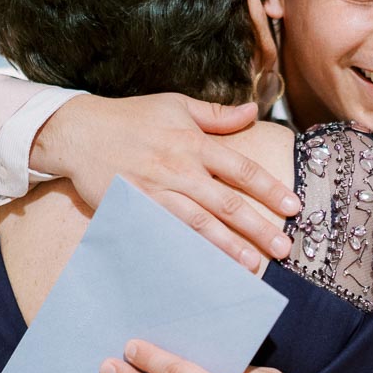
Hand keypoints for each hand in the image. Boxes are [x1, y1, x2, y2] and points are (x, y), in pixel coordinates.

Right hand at [31, 93, 298, 269]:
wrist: (79, 132)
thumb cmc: (131, 117)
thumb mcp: (176, 106)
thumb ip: (217, 115)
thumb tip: (252, 111)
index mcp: (193, 143)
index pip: (241, 168)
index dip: (269, 188)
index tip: (293, 206)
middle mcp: (178, 169)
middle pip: (226, 202)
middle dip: (257, 226)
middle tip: (282, 248)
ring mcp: (155, 192)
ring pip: (198, 223)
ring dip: (227, 245)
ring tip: (252, 264)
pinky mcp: (134, 209)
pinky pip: (166, 234)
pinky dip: (186, 251)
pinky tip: (204, 266)